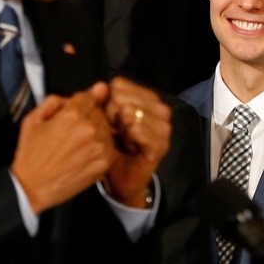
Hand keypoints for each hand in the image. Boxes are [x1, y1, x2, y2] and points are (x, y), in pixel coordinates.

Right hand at [10, 82, 116, 212]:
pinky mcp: (104, 163)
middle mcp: (89, 128)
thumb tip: (84, 91)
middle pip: (100, 112)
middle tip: (71, 132)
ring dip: (96, 133)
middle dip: (88, 118)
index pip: (90, 96)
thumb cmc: (30, 154)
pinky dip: (99, 149)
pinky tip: (82, 156)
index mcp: (71, 115)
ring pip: (107, 129)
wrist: (32, 187)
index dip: (81, 104)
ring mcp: (99, 147)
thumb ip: (55, 101)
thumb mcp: (33, 119)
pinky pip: (109, 147)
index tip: (76, 112)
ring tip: (76, 146)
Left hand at [101, 77, 171, 207]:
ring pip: (133, 113)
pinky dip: (128, 137)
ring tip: (120, 138)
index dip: (105, 101)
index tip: (106, 117)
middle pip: (124, 98)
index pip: (120, 85)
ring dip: (120, 126)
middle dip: (112, 114)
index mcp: (147, 98)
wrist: (121, 178)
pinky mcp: (161, 145)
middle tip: (113, 130)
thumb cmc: (112, 146)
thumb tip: (99, 86)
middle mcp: (160, 110)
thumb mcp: (105, 120)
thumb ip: (102, 101)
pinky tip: (127, 145)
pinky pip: (139, 131)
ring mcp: (163, 128)